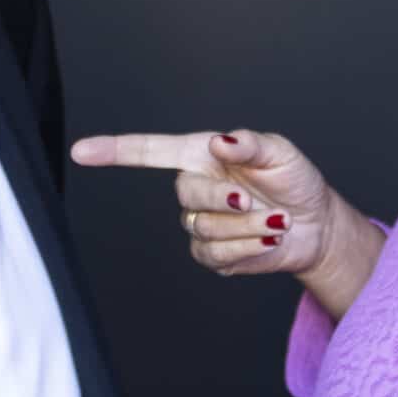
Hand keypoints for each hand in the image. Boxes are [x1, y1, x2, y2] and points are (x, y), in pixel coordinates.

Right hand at [70, 129, 383, 316]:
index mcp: (202, 156)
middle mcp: (196, 188)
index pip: (149, 152)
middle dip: (222, 201)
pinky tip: (268, 240)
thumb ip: (251, 144)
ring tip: (276, 221)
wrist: (316, 226)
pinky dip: (247, 248)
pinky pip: (215, 255)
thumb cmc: (296, 181)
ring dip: (246, 228)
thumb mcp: (281, 154)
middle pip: (184, 195)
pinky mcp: (213, 254)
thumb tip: (220, 142)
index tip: (81, 152)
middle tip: (254, 202)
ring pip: (203, 229)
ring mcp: (201, 223)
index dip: (114, 151)